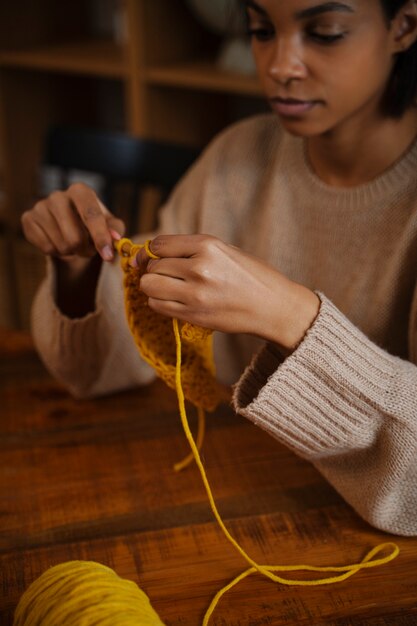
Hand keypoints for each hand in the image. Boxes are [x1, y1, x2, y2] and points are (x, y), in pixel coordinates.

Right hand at [21, 182, 124, 262]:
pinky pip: (46, 248)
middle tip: (87, 248)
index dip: (100, 237)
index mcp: (80, 191)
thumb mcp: (111, 226)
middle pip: (74, 237)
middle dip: (85, 250)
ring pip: (61, 246)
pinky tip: (58, 242)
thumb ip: (116, 231)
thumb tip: (114, 238)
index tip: (107, 256)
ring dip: (71, 252)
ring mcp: (40, 206)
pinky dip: (56, 252)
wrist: (68, 225)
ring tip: (73, 243)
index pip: (91, 215)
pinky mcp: (28, 219)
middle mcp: (58, 195)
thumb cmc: (94, 225)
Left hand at [138, 234, 319, 351]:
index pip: (159, 244)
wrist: (273, 306)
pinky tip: (173, 301)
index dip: (149, 252)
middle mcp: (199, 267)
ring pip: (150, 287)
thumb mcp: (224, 250)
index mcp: (208, 245)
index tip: (149, 258)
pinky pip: (158, 306)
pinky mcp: (194, 315)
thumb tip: (154, 253)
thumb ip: (191, 249)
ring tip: (167, 288)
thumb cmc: (251, 276)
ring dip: (153, 288)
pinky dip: (159, 303)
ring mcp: (195, 293)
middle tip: (165, 276)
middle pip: (153, 267)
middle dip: (153, 271)